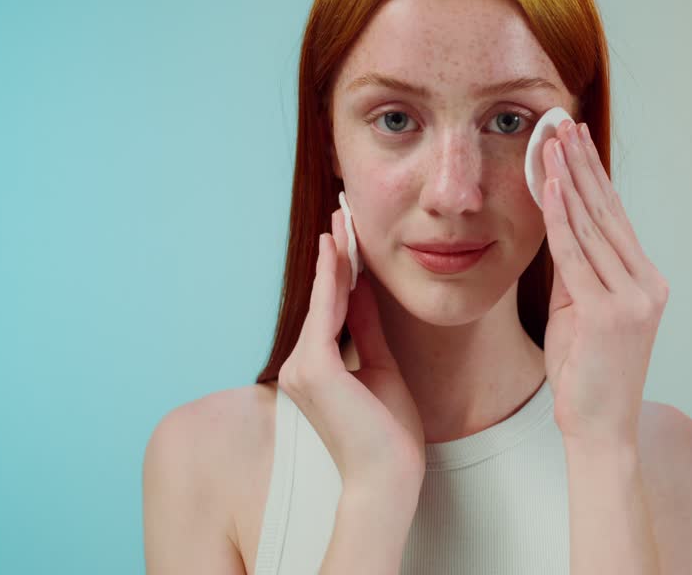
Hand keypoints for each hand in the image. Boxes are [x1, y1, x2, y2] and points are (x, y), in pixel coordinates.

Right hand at [278, 206, 426, 487]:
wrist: (388, 479)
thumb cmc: (389, 437)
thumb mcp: (382, 368)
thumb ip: (367, 329)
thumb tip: (362, 289)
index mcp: (317, 370)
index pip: (330, 309)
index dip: (341, 270)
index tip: (349, 236)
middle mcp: (301, 367)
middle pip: (323, 298)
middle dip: (335, 253)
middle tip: (344, 211)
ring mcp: (302, 368)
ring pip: (323, 299)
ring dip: (334, 256)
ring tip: (343, 218)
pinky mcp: (314, 368)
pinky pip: (325, 312)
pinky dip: (331, 277)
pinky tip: (338, 248)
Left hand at [540, 120, 670, 446]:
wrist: (600, 429)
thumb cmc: (586, 374)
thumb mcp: (577, 311)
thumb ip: (572, 270)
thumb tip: (554, 226)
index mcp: (644, 280)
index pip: (614, 216)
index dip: (592, 175)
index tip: (573, 139)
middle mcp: (646, 283)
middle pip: (608, 211)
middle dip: (582, 164)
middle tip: (563, 122)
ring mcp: (633, 298)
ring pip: (593, 226)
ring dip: (569, 179)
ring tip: (552, 141)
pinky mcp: (610, 314)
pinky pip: (577, 256)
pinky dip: (562, 218)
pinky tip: (549, 186)